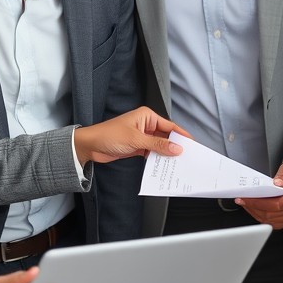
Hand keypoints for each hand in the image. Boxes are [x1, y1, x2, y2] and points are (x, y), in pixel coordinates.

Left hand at [73, 107, 187, 163]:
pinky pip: (152, 152)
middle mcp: (146, 125)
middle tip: (187, 156)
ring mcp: (142, 137)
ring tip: (178, 163)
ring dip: (166, 154)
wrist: (90, 146)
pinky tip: (164, 165)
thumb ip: (157, 145)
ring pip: (160, 146)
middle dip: (175, 146)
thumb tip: (176, 148)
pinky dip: (157, 158)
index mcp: (147, 116)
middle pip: (166, 136)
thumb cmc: (109, 135)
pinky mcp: (137, 147)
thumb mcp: (136, 140)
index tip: (192, 144)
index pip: (170, 126)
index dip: (182, 135)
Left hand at [239, 155, 282, 229]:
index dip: (259, 203)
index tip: (246, 198)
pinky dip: (261, 216)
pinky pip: (272, 222)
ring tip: (246, 203)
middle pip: (271, 214)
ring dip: (255, 212)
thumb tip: (277, 183)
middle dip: (254, 207)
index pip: (276, 205)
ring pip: (270, 220)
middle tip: (242, 200)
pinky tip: (254, 208)